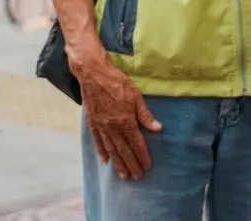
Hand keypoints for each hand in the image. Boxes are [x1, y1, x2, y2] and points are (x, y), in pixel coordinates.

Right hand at [75, 56, 162, 179]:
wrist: (92, 73)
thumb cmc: (116, 81)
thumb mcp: (135, 95)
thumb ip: (145, 114)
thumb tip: (158, 128)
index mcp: (126, 120)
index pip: (137, 143)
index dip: (143, 155)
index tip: (147, 166)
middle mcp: (113, 127)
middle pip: (124, 150)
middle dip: (131, 164)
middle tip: (137, 177)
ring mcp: (101, 125)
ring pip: (111, 149)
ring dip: (118, 163)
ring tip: (123, 175)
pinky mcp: (92, 121)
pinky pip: (97, 140)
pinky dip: (102, 151)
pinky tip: (105, 160)